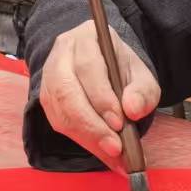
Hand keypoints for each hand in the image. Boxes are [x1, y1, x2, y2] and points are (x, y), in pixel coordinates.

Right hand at [37, 20, 159, 171]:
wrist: (106, 69)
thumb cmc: (121, 70)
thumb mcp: (141, 76)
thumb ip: (143, 91)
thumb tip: (133, 109)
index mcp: (87, 37)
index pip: (88, 67)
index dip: (102, 97)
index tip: (120, 123)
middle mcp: (62, 53)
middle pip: (66, 89)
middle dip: (91, 123)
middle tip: (115, 147)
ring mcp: (49, 75)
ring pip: (59, 108)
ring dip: (86, 135)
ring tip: (111, 152)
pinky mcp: (47, 97)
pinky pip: (58, 121)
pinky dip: (80, 139)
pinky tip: (100, 149)